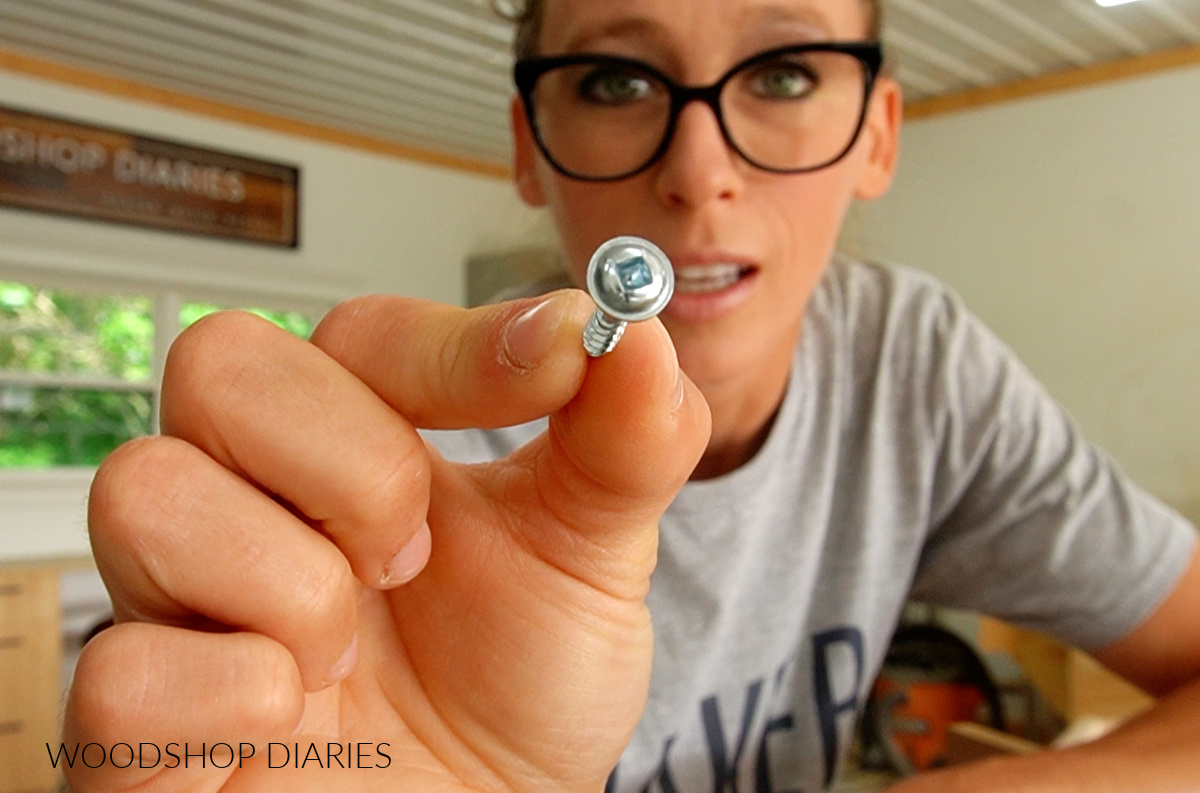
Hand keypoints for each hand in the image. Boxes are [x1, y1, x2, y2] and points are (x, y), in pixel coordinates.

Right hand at [65, 290, 709, 792]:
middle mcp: (249, 501)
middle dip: (352, 461)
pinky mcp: (138, 727)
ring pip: (147, 492)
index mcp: (352, 444)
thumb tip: (634, 333)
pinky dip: (235, 701)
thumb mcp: (593, 561)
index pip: (356, 331)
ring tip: (350, 659)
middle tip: (412, 556)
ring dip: (296, 587)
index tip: (560, 365)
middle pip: (216, 364)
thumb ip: (625, 445)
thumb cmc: (524, 692)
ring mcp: (180, 605)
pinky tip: (290, 726)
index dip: (454, 347)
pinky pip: (123, 671)